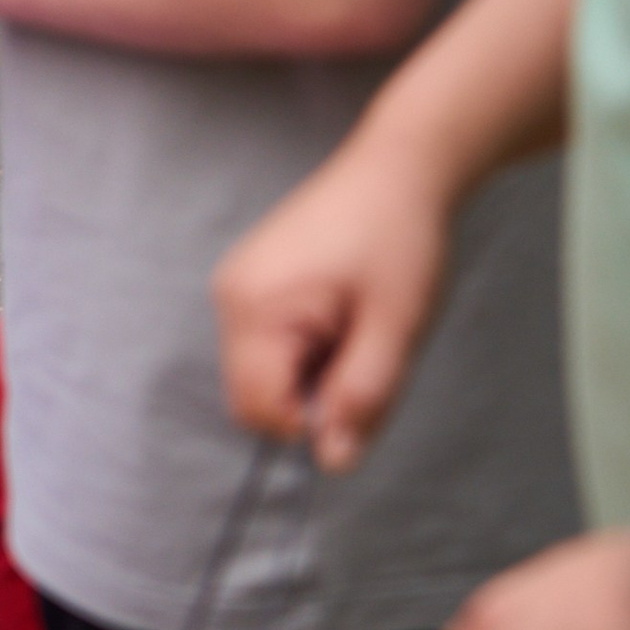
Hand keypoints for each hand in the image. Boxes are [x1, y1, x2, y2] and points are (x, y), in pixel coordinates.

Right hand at [215, 127, 458, 466]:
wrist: (396, 168)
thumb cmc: (400, 240)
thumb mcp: (395, 327)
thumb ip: (362, 397)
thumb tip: (332, 462)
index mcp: (256, 308)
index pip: (261, 411)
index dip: (313, 423)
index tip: (363, 388)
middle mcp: (229, 297)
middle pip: (254, 396)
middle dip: (310, 397)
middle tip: (366, 353)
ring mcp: (234, 285)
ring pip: (261, 373)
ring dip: (310, 373)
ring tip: (356, 328)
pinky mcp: (248, 280)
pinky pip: (264, 344)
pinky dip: (303, 349)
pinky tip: (341, 314)